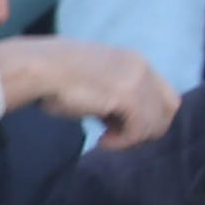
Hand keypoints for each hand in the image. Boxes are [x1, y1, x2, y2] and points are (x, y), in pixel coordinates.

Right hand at [0, 38, 174, 144]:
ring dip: (132, 139)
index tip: (120, 126)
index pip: (164, 95)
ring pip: (156, 123)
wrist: (35, 67)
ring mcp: (137, 80)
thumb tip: (120, 119)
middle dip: (148, 129)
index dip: (149, 116)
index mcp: (135, 62)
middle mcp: (142, 68)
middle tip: (117, 136)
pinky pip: (139, 130)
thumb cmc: (53, 78)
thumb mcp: (94, 82)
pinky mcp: (127, 95)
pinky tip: (102, 142)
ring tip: (105, 139)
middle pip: (169, 109)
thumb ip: (114, 95)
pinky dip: (123, 142)